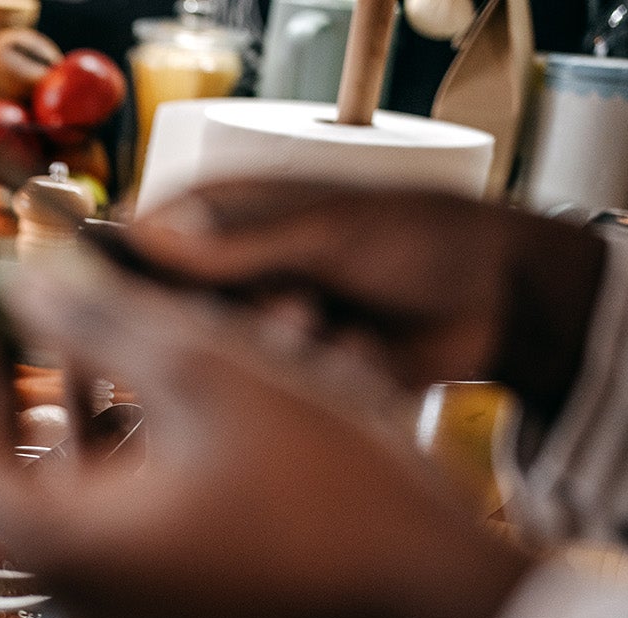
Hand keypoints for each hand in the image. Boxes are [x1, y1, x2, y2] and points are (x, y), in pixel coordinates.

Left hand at [0, 257, 533, 617]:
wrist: (438, 595)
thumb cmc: (332, 489)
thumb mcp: (207, 371)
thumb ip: (95, 318)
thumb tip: (19, 278)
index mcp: (56, 542)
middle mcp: (69, 590)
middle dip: (3, 356)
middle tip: (7, 281)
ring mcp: (117, 607)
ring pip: (63, 472)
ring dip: (75, 385)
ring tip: (92, 302)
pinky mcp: (165, 606)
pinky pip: (116, 505)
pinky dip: (124, 436)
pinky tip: (154, 366)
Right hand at [119, 182, 606, 420]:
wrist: (501, 304)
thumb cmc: (424, 239)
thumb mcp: (331, 232)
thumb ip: (241, 241)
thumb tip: (149, 235)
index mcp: (232, 214)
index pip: (144, 235)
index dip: (126, 266)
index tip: (130, 292)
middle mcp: (234, 272)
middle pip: (171, 307)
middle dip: (225, 313)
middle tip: (291, 303)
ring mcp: (260, 326)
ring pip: (218, 356)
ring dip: (274, 344)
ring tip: (328, 322)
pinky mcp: (289, 377)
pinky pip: (266, 392)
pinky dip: (310, 374)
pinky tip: (357, 352)